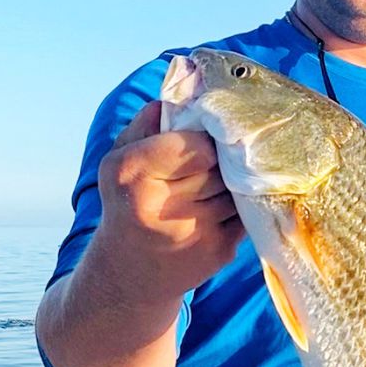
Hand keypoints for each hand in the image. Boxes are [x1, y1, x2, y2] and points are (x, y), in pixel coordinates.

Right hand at [96, 100, 244, 300]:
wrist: (129, 277)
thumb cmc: (127, 205)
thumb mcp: (120, 160)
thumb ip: (148, 122)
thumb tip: (189, 89)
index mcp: (133, 172)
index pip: (197, 142)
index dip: (205, 141)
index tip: (201, 144)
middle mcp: (161, 205)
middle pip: (220, 165)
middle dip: (222, 162)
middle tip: (213, 165)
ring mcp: (193, 232)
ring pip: (237, 188)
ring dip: (234, 185)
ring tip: (213, 189)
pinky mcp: (218, 252)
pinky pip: (246, 213)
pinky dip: (239, 208)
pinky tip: (219, 212)